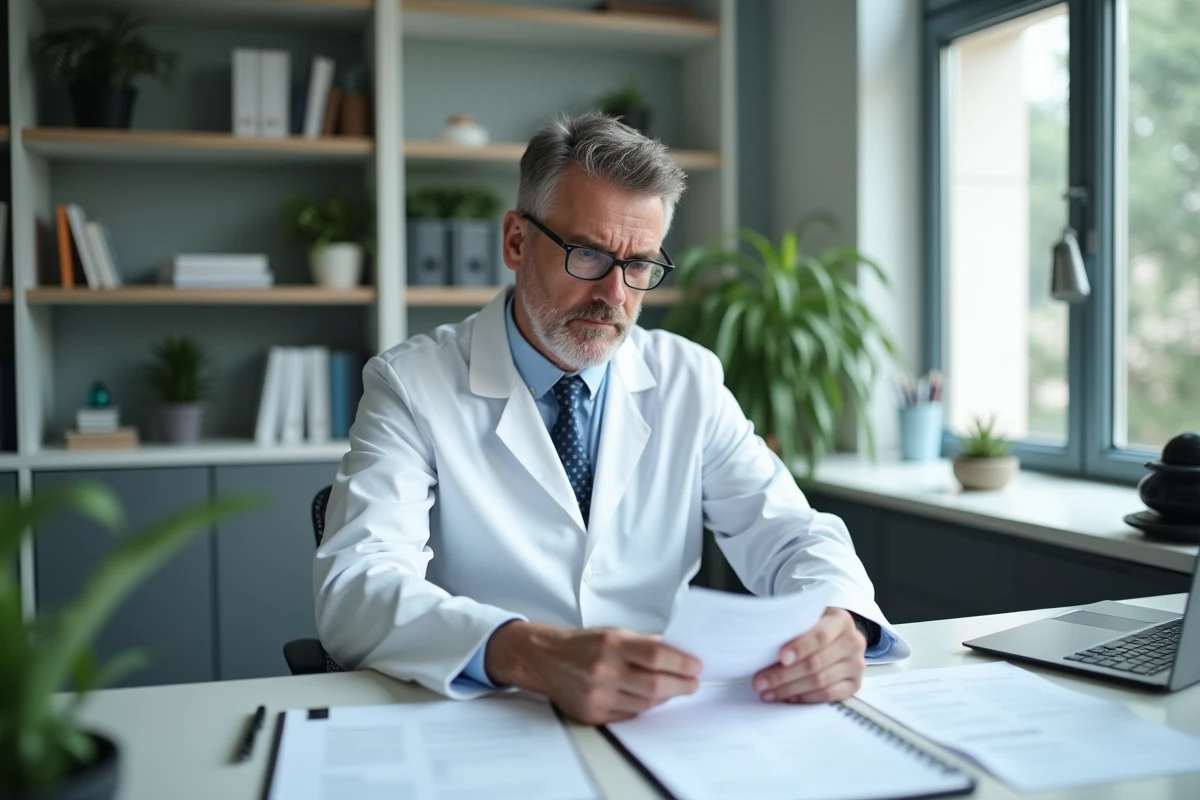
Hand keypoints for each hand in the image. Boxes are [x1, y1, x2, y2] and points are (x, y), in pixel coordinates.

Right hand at [485, 621, 701, 724]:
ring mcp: (597, 695)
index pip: (657, 655)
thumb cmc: (582, 644)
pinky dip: (643, 706)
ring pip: (645, 703)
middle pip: (655, 684)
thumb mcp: (615, 633)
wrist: (544, 658)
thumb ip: (645, 644)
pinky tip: (648, 698)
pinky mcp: (592, 714)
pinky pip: (629, 714)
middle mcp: (603, 670)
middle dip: (681, 685)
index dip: (682, 663)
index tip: (696, 666)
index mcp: (611, 644)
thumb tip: (679, 654)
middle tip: (692, 683)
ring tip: (672, 689)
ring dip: (664, 697)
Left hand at [752, 607, 866, 703]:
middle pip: (816, 663)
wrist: (837, 635)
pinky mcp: (854, 684)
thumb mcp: (808, 618)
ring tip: (768, 692)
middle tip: (760, 682)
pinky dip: (805, 698)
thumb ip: (794, 628)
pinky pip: (829, 695)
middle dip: (783, 675)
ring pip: (820, 682)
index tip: (781, 658)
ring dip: (789, 689)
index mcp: (841, 621)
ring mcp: (856, 665)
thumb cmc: (816, 625)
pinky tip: (788, 697)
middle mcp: (853, 642)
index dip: (800, 648)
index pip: (820, 636)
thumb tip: (764, 646)